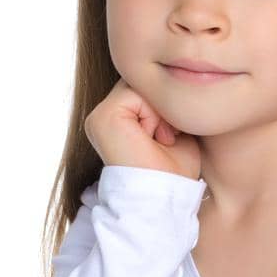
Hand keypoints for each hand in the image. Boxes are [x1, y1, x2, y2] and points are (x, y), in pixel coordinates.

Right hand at [85, 78, 201, 180]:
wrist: (163, 200)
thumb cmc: (173, 173)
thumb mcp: (174, 130)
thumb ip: (165, 104)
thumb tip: (178, 75)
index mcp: (116, 120)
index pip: (146, 88)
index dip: (166, 105)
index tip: (172, 136)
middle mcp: (102, 117)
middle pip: (142, 82)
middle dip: (163, 105)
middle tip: (169, 137)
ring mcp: (99, 117)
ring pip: (140, 85)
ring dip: (160, 111)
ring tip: (163, 139)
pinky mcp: (102, 119)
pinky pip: (136, 93)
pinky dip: (154, 114)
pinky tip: (155, 138)